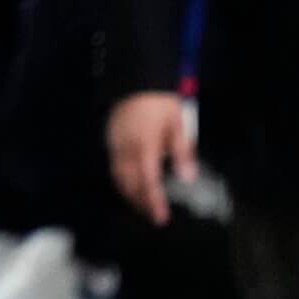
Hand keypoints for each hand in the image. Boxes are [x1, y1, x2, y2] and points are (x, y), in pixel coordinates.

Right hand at [105, 91, 196, 225]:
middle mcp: (127, 150)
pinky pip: (114, 168)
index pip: (148, 182)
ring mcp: (116, 146)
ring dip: (130, 196)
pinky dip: (122, 183)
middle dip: (141, 204)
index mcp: (145, 147)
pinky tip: (130, 188)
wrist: (136, 80)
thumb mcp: (178, 124)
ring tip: (143, 207)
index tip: (160, 217)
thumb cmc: (159, 102)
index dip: (154, 201)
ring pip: (119, 179)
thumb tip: (187, 177)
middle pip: (130, 185)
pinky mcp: (110, 142)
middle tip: (153, 217)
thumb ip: (182, 152)